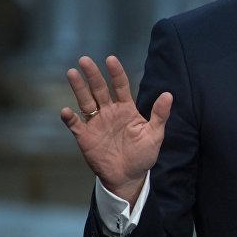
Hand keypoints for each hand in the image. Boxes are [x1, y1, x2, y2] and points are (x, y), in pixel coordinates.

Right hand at [61, 55, 171, 206]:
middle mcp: (109, 112)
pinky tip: (67, 111)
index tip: (111, 59)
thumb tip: (168, 94)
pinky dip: (70, 118)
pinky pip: (76, 125)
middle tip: (85, 59)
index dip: (116, 73)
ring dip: (79, 88)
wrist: (128, 177)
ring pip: (85, 101)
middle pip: (100, 89)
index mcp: (126, 109)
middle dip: (93, 75)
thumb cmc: (143, 154)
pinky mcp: (85, 137)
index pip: (121, 86)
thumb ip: (160, 115)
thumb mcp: (155, 134)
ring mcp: (96, 123)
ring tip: (72, 73)